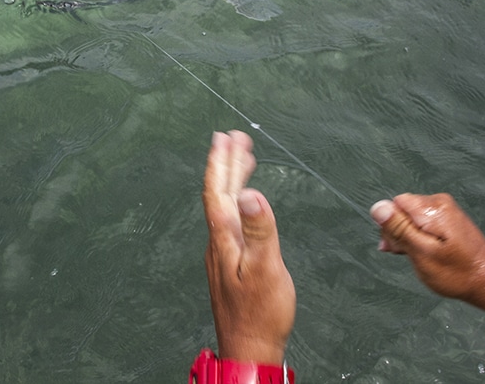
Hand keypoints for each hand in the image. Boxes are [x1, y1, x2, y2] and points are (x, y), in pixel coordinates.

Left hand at [203, 131, 295, 363]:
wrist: (249, 348)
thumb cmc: (260, 313)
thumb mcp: (265, 268)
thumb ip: (259, 229)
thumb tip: (251, 193)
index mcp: (225, 238)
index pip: (218, 191)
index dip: (221, 163)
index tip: (224, 138)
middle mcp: (219, 241)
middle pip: (220, 194)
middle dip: (227, 164)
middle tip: (233, 137)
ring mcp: (223, 252)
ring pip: (225, 206)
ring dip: (232, 180)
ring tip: (242, 158)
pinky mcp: (230, 262)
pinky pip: (231, 219)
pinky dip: (237, 200)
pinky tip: (245, 202)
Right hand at [370, 193, 484, 346]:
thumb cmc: (455, 272)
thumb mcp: (422, 253)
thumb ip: (399, 228)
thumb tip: (377, 207)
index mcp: (432, 208)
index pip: (395, 204)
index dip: (391, 225)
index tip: (398, 247)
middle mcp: (439, 202)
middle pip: (403, 209)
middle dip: (399, 231)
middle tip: (408, 255)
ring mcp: (446, 210)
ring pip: (412, 216)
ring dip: (408, 236)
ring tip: (417, 257)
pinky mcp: (450, 218)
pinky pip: (424, 221)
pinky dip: (420, 236)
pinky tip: (425, 252)